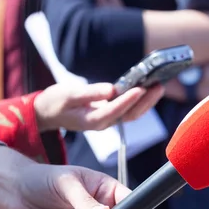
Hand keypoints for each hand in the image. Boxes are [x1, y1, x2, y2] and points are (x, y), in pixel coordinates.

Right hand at [34, 82, 163, 131]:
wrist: (49, 112)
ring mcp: (108, 120)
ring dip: (147, 100)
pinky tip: (149, 89)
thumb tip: (111, 90)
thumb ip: (90, 93)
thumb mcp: (68, 95)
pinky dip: (140, 99)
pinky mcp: (111, 114)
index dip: (128, 100)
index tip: (140, 89)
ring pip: (132, 113)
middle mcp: (104, 123)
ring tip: (159, 85)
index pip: (114, 111)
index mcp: (92, 120)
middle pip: (130, 114)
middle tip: (158, 85)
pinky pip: (129, 109)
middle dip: (146, 101)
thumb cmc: (56, 102)